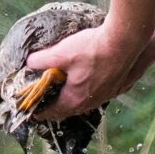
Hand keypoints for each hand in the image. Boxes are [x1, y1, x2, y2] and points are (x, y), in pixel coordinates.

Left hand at [24, 18, 149, 118]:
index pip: (53, 112)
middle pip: (70, 109)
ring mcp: (108, 95)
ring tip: (68, 91)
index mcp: (75, 98)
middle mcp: (92, 101)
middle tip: (48, 100)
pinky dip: (93, 91)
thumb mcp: (60, 53)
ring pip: (87, 102)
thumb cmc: (92, 49)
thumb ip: (40, 60)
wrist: (125, 41)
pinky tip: (93, 81)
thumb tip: (29, 62)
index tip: (33, 111)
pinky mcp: (120, 86)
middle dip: (58, 106)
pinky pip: (102, 93)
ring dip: (76, 98)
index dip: (41, 112)